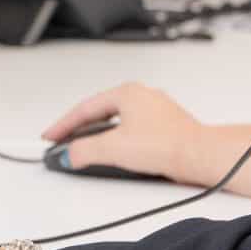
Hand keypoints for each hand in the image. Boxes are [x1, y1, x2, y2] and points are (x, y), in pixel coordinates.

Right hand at [43, 83, 200, 181]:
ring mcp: (155, 112)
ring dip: (98, 138)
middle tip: (63, 145)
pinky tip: (114, 157)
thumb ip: (84, 151)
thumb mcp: (114, 148)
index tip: (50, 137)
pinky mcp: (164, 129)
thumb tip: (70, 154)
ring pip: (116, 123)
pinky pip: (131, 132)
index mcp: (127, 93)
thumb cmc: (167, 144)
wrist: (199, 156)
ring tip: (85, 153)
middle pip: (100, 114)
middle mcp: (142, 97)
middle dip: (79, 131)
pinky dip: (116, 143)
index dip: (63, 125)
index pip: (85, 108)